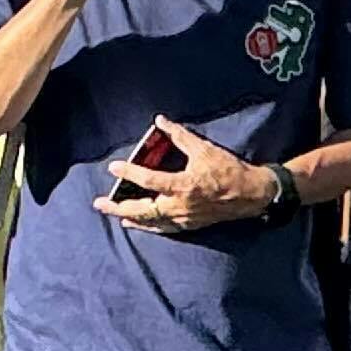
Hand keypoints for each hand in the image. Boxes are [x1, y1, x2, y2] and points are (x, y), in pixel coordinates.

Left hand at [93, 117, 277, 235]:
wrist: (251, 195)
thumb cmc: (229, 170)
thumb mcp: (205, 149)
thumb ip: (180, 136)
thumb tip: (160, 121)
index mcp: (183, 185)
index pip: (149, 180)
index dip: (129, 172)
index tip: (113, 166)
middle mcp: (180, 206)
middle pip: (142, 210)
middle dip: (118, 208)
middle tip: (99, 204)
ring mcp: (184, 218)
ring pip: (151, 222)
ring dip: (130, 218)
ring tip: (113, 214)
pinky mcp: (189, 225)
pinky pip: (163, 229)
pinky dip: (148, 226)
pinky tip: (137, 224)